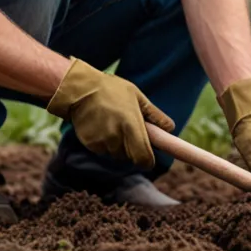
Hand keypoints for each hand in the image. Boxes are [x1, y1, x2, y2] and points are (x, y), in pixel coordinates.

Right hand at [47, 57, 174, 168]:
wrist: (80, 89)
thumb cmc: (112, 89)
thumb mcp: (137, 97)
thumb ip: (154, 115)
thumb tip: (170, 128)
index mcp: (132, 126)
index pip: (143, 158)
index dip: (147, 161)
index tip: (148, 157)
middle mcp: (117, 137)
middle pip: (129, 157)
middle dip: (132, 150)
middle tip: (128, 131)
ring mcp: (102, 142)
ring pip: (115, 153)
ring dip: (117, 146)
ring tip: (112, 124)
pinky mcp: (90, 144)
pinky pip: (102, 150)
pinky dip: (103, 143)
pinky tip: (100, 126)